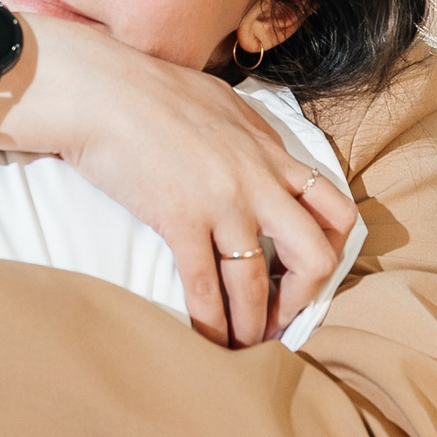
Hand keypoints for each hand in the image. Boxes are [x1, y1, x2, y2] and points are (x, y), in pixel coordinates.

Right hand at [1, 17, 355, 345]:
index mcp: (272, 152)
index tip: (305, 272)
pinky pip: (204, 287)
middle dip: (302, 299)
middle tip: (281, 318)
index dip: (329, 249)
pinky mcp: (181, 221)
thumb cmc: (152, 88)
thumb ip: (250, 135)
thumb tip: (257, 154)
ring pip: (256, 285)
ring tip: (244, 348)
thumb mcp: (222, 102)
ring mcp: (223, 204)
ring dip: (252, 325)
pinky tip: (207, 341)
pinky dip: (209, 323)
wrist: (103, 89)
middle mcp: (260, 182)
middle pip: (314, 256)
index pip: (334, 208)